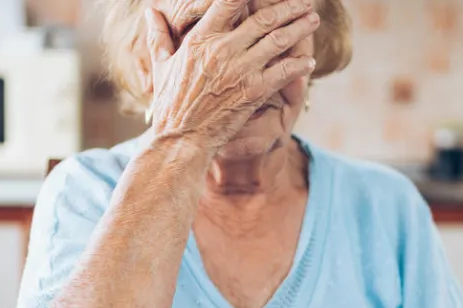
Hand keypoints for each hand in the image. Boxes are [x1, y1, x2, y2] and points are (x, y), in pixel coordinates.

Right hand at [144, 0, 319, 153]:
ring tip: (313, 20)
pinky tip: (309, 61)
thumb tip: (149, 12)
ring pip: (278, 41)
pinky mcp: (252, 92)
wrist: (181, 139)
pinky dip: (299, 65)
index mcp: (200, 39)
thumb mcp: (162, 66)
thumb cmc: (170, 104)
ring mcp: (239, 70)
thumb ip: (158, 36)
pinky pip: (283, 72)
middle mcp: (222, 50)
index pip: (229, 2)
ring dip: (300, 28)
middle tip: (304, 2)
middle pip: (263, 19)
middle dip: (288, 8)